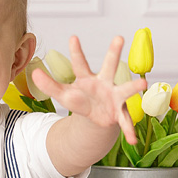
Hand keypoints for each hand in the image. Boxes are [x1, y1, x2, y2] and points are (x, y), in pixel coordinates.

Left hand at [31, 35, 145, 144]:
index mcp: (87, 78)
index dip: (76, 51)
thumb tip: (34, 73)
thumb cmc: (81, 100)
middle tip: (119, 37)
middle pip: (109, 65)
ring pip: (126, 89)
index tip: (73, 37)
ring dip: (134, 87)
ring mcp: (115, 96)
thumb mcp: (63, 94)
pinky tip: (132, 140)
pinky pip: (125, 122)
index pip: (80, 63)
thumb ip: (50, 85)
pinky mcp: (120, 113)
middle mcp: (104, 83)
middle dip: (114, 52)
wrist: (96, 116)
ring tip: (143, 84)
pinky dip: (129, 131)